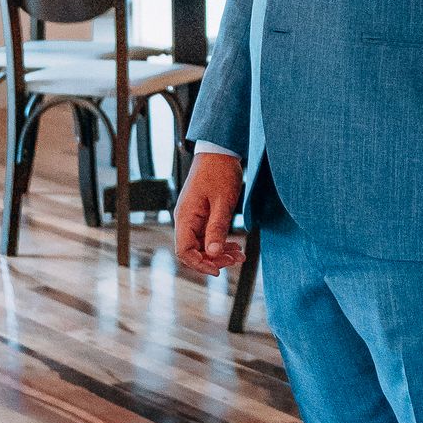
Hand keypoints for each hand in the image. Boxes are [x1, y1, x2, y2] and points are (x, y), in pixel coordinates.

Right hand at [175, 148, 245, 273]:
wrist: (219, 151)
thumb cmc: (220, 172)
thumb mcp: (222, 202)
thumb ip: (217, 228)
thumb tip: (214, 253)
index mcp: (185, 217)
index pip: (184, 251)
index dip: (199, 264)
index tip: (218, 270)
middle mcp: (185, 219)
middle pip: (193, 251)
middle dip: (213, 260)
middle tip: (235, 260)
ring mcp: (192, 217)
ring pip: (201, 244)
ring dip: (218, 253)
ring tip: (239, 255)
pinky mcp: (201, 214)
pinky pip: (207, 235)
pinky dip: (219, 242)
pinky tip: (234, 245)